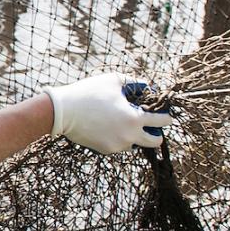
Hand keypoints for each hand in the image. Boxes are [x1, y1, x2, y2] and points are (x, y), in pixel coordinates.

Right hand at [43, 72, 174, 153]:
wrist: (62, 111)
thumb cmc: (89, 93)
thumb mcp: (114, 80)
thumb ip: (136, 83)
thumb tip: (149, 88)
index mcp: (135, 118)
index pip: (162, 121)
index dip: (167, 117)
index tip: (166, 115)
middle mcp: (130, 135)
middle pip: (155, 142)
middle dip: (157, 134)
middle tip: (151, 126)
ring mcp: (118, 145)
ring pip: (136, 144)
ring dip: (135, 136)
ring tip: (124, 123)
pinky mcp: (106, 150)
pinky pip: (120, 146)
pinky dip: (119, 138)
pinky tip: (108, 127)